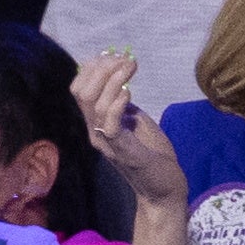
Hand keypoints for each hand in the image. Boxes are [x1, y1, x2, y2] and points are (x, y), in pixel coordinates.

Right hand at [75, 50, 188, 213]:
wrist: (164, 190)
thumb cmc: (153, 155)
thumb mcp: (138, 122)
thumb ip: (125, 104)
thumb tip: (121, 79)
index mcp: (96, 123)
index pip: (79, 89)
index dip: (92, 67)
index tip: (114, 55)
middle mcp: (94, 132)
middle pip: (81, 92)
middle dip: (101, 69)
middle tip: (125, 60)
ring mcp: (105, 143)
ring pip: (93, 104)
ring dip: (113, 80)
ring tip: (130, 69)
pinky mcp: (121, 151)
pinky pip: (109, 125)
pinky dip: (116, 104)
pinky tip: (130, 93)